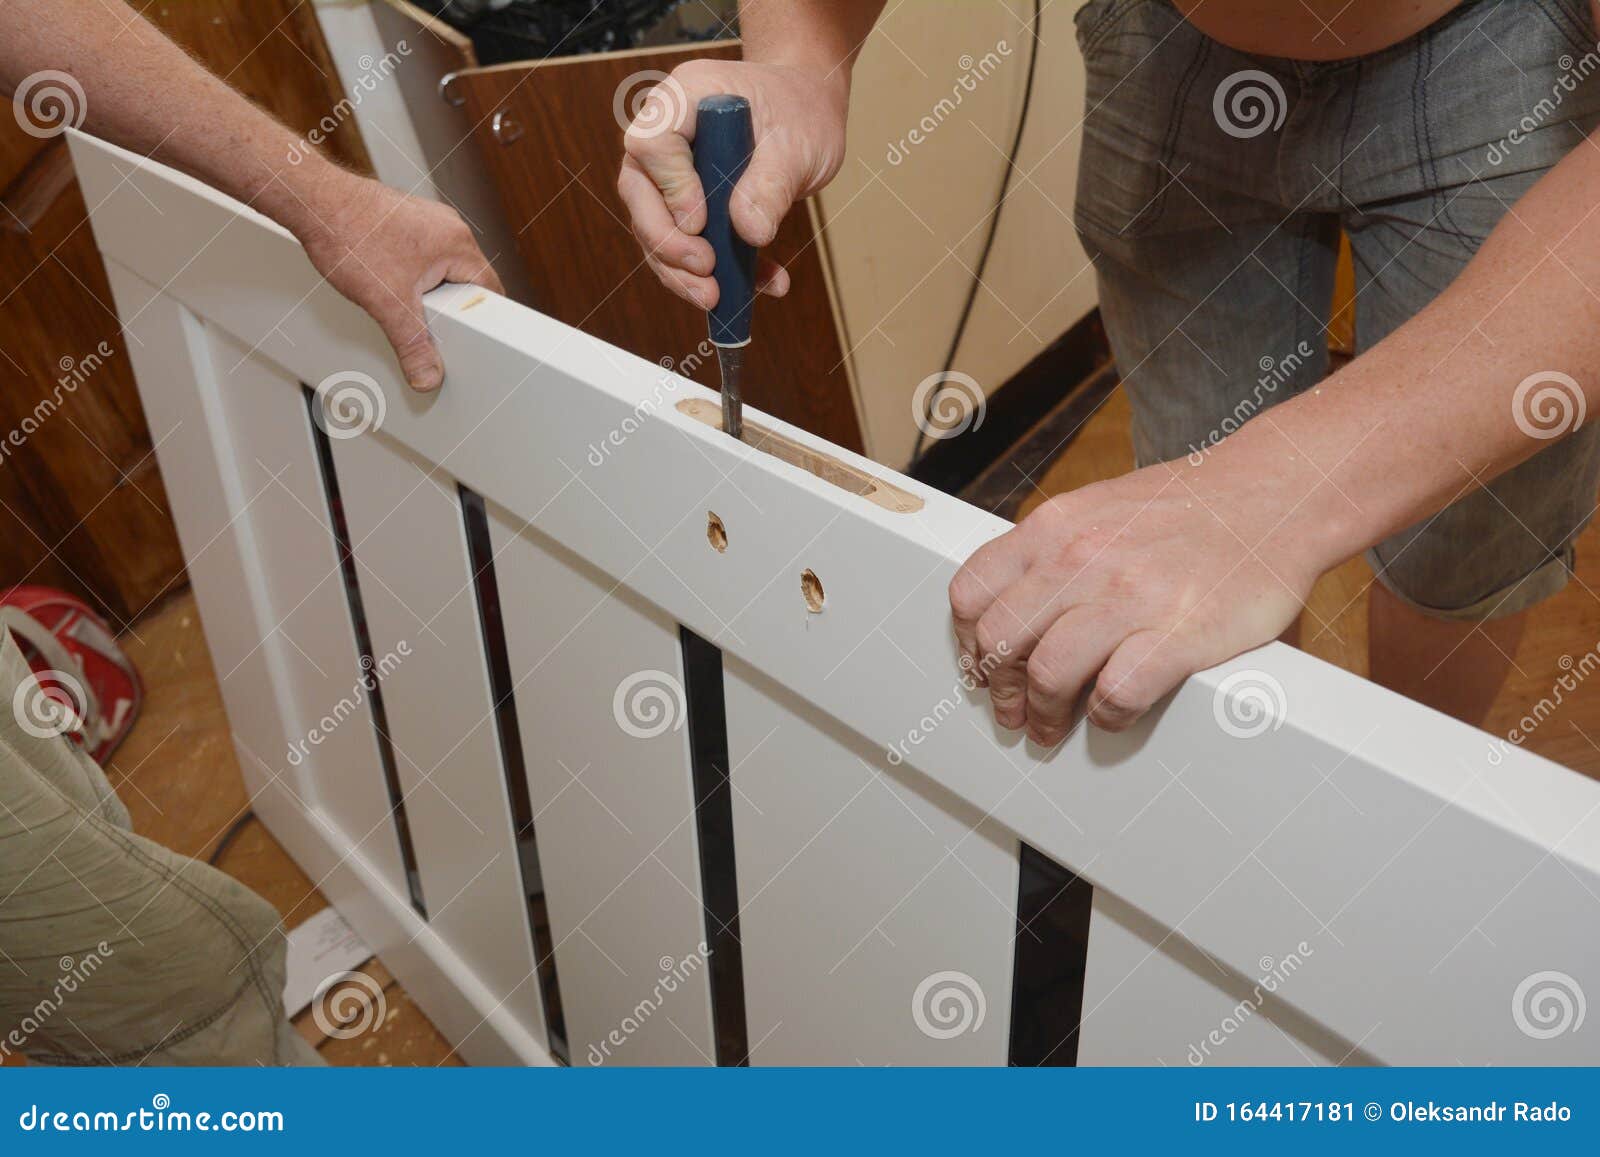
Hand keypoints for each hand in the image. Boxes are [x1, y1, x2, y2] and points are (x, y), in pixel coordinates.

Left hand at [293, 166, 502, 390]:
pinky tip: (386, 276)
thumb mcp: (388, 304)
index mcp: (458, 243)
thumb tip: (427, 374)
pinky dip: (410, 271)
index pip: (490, 289)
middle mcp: (448, 226)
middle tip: (426, 318)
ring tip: (400, 292)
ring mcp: (427, 220)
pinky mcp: (406, 219)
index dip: (482, 317)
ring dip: (427, 288)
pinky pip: (422, 253)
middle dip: (449, 304)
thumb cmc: (350, 233)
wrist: (314, 201)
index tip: (472, 335)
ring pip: (442, 267)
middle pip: (467, 279)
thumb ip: (413, 345)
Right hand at [617, 58, 847, 307]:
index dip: (670, 188)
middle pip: (640, 192)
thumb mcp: (797, 143)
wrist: (807, 110)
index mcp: (685, 98)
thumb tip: (749, 231)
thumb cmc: (799, 111)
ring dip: (682, 271)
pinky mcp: (685, 205)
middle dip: (667, 243)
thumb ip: (771, 183)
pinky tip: (759, 286)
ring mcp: (669, 172)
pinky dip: (720, 273)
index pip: (653, 143)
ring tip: (719, 299)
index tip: (699, 223)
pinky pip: (687, 245)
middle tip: (705, 275)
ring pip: (655, 228)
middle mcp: (666, 134)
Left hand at [949, 456, 1324, 744]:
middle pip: (1001, 641)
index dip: (969, 643)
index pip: (972, 593)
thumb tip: (1011, 608)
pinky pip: (1118, 692)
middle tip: (1014, 713)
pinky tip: (1113, 712)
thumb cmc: (1190, 507)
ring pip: (1048, 672)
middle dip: (1001, 690)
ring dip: (1044, 714)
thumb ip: (1052, 551)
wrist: (1276, 492)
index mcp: (1054, 528)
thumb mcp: (1099, 508)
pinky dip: (1107, 715)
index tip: (982, 669)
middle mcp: (1082, 558)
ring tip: (1053, 728)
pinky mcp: (1182, 631)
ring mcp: (1132, 595)